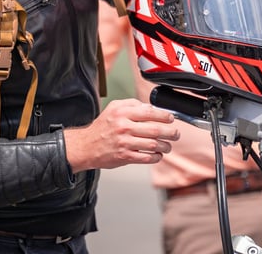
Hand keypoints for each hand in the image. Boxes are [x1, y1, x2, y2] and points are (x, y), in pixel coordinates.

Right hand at [63, 98, 179, 172]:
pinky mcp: (124, 156)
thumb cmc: (102, 127)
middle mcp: (124, 127)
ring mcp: (124, 143)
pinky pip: (146, 157)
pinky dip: (156, 157)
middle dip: (170, 132)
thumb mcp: (113, 108)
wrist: (86, 146)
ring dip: (165, 146)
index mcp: (122, 113)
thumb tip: (151, 107)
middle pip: (155, 129)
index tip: (171, 118)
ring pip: (153, 145)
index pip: (149, 112)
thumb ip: (132, 104)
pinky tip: (158, 155)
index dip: (164, 116)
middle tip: (175, 134)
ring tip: (168, 146)